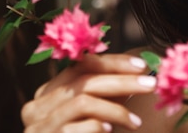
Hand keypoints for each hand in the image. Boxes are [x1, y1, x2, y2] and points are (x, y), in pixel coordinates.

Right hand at [21, 53, 156, 131]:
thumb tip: (136, 75)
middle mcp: (38, 106)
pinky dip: (97, 126)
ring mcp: (40, 126)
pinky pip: (77, 128)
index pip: (82, 65)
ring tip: (136, 121)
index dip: (113, 62)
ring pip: (83, 102)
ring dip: (115, 109)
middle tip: (150, 84)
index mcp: (47, 93)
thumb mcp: (83, 117)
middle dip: (122, 81)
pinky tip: (111, 130)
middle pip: (85, 81)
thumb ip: (100, 97)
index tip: (141, 65)